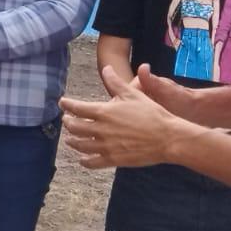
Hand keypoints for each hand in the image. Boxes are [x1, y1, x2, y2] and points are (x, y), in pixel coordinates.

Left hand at [61, 66, 192, 168]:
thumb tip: (106, 68)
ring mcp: (106, 146)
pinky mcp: (113, 160)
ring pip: (80, 145)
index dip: (67, 105)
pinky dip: (84, 160)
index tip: (62, 103)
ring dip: (72, 141)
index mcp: (103, 112)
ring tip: (69, 139)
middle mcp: (101, 129)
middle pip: (74, 127)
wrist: (168, 138)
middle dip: (68, 122)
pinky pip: (92, 162)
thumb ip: (116, 82)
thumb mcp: (133, 94)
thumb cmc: (152, 114)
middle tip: (66, 120)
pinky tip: (82, 158)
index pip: (77, 108)